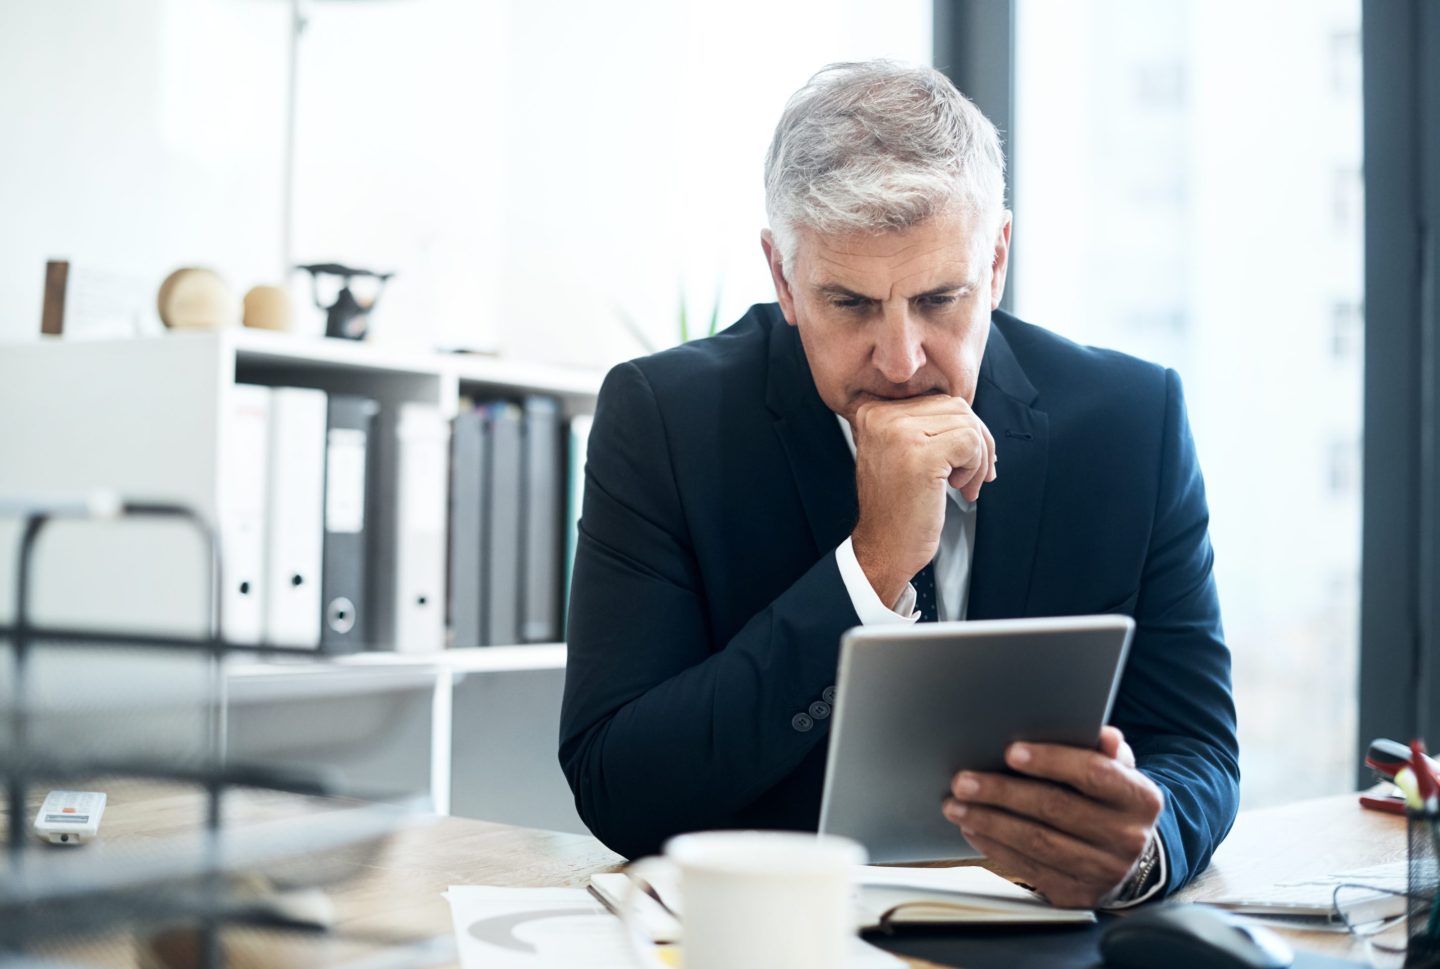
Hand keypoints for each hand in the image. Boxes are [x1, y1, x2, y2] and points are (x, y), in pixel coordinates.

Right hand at [850, 395, 996, 604]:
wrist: (884, 547)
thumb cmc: (897, 507)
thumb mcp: (899, 453)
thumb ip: (922, 425)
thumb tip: (970, 415)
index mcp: (874, 412)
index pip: (938, 400)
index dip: (960, 428)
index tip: (963, 459)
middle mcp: (882, 417)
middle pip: (957, 407)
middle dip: (976, 442)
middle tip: (970, 477)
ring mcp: (900, 434)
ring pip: (968, 423)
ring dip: (978, 458)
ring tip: (963, 485)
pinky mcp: (923, 456)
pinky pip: (972, 442)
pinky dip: (976, 468)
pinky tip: (958, 488)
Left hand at [941, 726, 1163, 908]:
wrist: (1134, 861)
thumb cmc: (1112, 802)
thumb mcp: (1119, 772)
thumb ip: (1108, 751)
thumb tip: (1104, 736)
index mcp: (1139, 798)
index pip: (1092, 773)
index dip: (1050, 761)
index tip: (1010, 752)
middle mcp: (1126, 837)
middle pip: (1055, 808)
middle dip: (1003, 793)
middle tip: (963, 781)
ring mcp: (1103, 870)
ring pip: (1037, 842)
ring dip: (989, 822)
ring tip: (956, 805)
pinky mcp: (1078, 893)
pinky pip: (1030, 869)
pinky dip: (995, 847)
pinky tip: (973, 828)